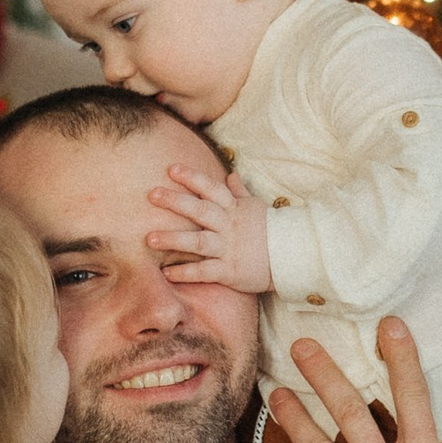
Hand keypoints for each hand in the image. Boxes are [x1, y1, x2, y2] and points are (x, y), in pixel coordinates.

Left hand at [146, 161, 269, 293]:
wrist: (292, 258)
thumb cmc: (271, 231)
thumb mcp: (256, 207)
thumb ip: (239, 192)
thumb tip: (230, 175)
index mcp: (234, 209)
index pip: (212, 188)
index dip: (192, 178)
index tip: (171, 169)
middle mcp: (229, 226)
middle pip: (200, 211)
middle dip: (175, 202)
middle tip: (152, 195)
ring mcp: (229, 249)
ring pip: (198, 242)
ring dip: (173, 240)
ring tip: (149, 238)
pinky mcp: (230, 271)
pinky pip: (205, 272)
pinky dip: (185, 273)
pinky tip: (166, 273)